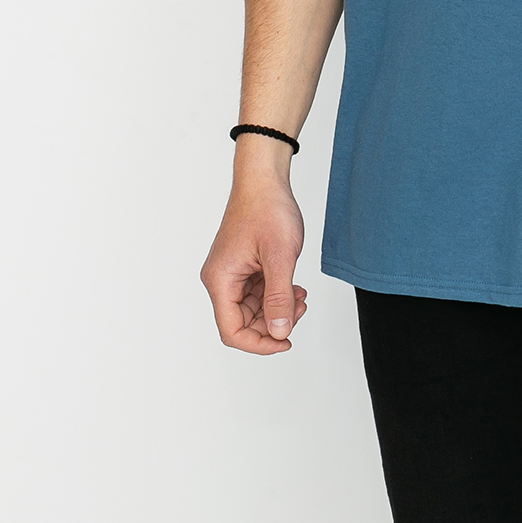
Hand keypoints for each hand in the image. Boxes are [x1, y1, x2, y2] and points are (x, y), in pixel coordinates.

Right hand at [201, 150, 307, 353]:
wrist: (265, 178)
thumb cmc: (267, 208)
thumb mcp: (280, 257)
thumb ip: (279, 297)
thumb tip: (280, 332)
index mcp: (220, 280)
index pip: (232, 331)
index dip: (260, 343)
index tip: (286, 340)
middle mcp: (221, 279)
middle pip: (244, 323)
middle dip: (274, 322)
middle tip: (299, 308)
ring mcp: (232, 273)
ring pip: (253, 309)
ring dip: (278, 308)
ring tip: (300, 295)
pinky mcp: (243, 266)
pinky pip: (258, 292)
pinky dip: (277, 294)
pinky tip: (295, 286)